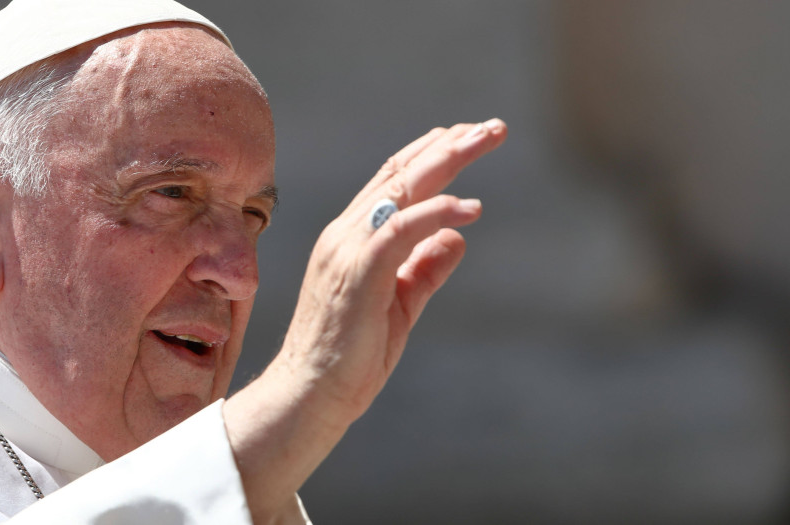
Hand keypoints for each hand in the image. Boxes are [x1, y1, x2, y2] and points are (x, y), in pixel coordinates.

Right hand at [224, 119, 506, 523]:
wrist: (312, 392)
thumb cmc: (351, 356)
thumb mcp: (400, 305)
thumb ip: (425, 269)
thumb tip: (457, 236)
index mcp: (352, 238)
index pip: (393, 181)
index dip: (431, 154)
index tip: (468, 136)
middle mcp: (346, 233)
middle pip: (401, 172)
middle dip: (449, 144)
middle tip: (494, 127)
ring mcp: (347, 248)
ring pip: (401, 187)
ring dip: (448, 160)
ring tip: (487, 139)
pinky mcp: (357, 269)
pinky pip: (401, 227)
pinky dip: (437, 212)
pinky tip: (471, 208)